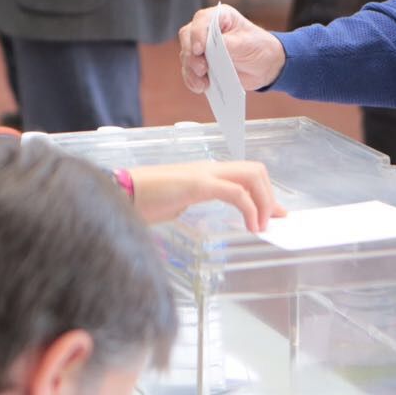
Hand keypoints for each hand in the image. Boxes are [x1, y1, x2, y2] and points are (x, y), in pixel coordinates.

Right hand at [129, 160, 285, 231]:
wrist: (120, 192)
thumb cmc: (141, 199)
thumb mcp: (173, 202)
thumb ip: (187, 201)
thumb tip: (188, 209)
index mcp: (204, 172)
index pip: (245, 173)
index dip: (265, 193)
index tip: (275, 215)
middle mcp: (208, 168)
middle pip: (255, 169)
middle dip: (270, 196)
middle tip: (272, 222)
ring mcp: (203, 173)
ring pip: (251, 175)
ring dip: (264, 202)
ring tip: (261, 226)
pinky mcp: (197, 184)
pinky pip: (236, 192)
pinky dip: (250, 209)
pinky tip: (250, 226)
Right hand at [178, 3, 286, 93]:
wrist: (265, 66)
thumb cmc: (258, 47)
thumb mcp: (247, 43)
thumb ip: (228, 44)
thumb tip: (209, 48)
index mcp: (220, 16)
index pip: (201, 20)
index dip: (197, 34)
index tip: (199, 49)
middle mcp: (206, 29)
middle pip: (187, 38)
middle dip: (191, 55)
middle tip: (202, 69)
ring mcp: (202, 47)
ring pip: (186, 56)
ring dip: (191, 71)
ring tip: (203, 83)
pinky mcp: (201, 64)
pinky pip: (189, 71)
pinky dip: (192, 80)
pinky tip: (201, 87)